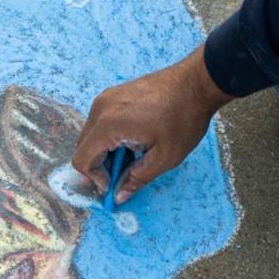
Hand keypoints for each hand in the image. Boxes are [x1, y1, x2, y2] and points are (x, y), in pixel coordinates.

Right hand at [72, 43, 232, 202]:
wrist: (197, 83)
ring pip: (92, 135)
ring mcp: (107, 98)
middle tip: (126, 174)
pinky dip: (111, 136)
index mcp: (108, 124)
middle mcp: (101, 108)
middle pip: (83, 147)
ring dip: (107, 151)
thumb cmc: (184, 119)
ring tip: (135, 155)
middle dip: (100, 166)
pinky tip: (136, 140)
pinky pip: (102, 121)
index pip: (82, 160)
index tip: (116, 185)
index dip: (96, 179)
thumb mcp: (164, 158)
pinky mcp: (115, 94)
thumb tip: (119, 196)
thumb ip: (137, 179)